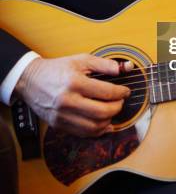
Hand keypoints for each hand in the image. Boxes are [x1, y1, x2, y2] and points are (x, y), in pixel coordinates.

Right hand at [14, 54, 131, 137]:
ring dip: (109, 120)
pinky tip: (103, 122)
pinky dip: (97, 130)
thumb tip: (125, 68)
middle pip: (102, 112)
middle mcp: (67, 101)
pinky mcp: (59, 125)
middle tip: (120, 101)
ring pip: (94, 127)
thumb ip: (104, 64)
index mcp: (74, 82)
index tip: (125, 91)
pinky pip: (83, 133)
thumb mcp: (81, 60)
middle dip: (117, 107)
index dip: (121, 93)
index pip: (106, 92)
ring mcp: (62, 116)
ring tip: (111, 110)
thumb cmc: (57, 69)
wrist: (30, 80)